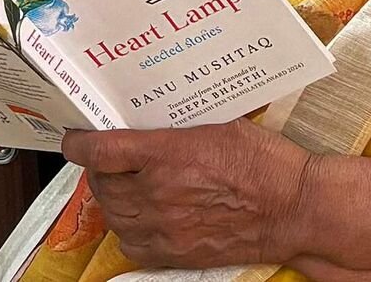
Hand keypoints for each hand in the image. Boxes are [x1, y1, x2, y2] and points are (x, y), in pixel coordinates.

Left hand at [63, 118, 311, 268]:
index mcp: (169, 154)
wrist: (294, 209)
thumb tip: (153, 116)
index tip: (76, 138)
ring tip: (124, 185)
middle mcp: (159, 193)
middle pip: (101, 182)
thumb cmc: (266, 164)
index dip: (79, 143)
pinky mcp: (174, 253)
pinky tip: (141, 215)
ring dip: (111, 198)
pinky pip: (130, 243)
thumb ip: (180, 124)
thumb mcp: (222, 125)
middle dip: (99, 168)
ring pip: (112, 214)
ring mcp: (164, 227)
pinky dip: (127, 228)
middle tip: (109, 158)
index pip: (102, 150)